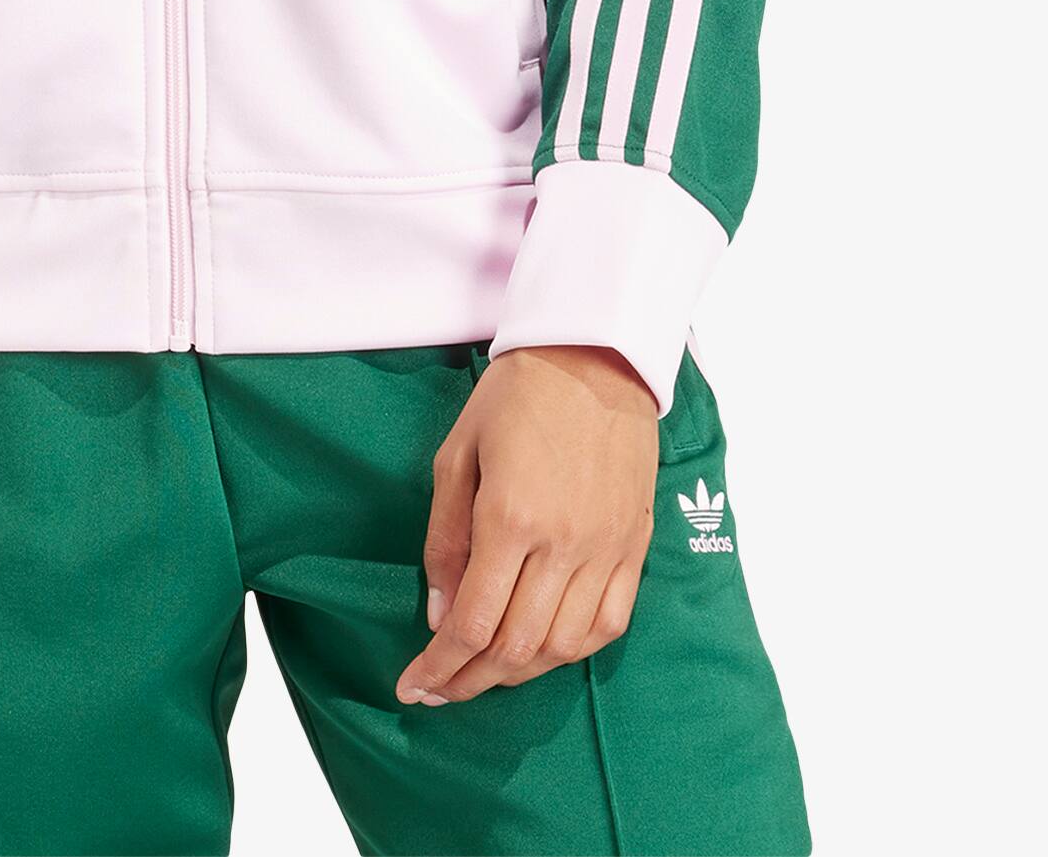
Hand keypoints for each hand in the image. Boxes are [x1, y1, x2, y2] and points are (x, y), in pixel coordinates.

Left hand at [397, 345, 655, 704]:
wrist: (594, 358)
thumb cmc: (515, 397)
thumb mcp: (456, 454)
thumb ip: (444, 538)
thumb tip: (439, 614)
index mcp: (510, 519)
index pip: (472, 623)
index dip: (440, 667)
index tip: (413, 686)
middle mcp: (562, 545)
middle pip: (515, 647)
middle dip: (471, 681)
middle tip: (440, 690)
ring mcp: (605, 550)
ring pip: (563, 647)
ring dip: (520, 673)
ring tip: (486, 672)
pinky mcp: (634, 547)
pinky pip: (610, 625)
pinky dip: (574, 652)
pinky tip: (545, 651)